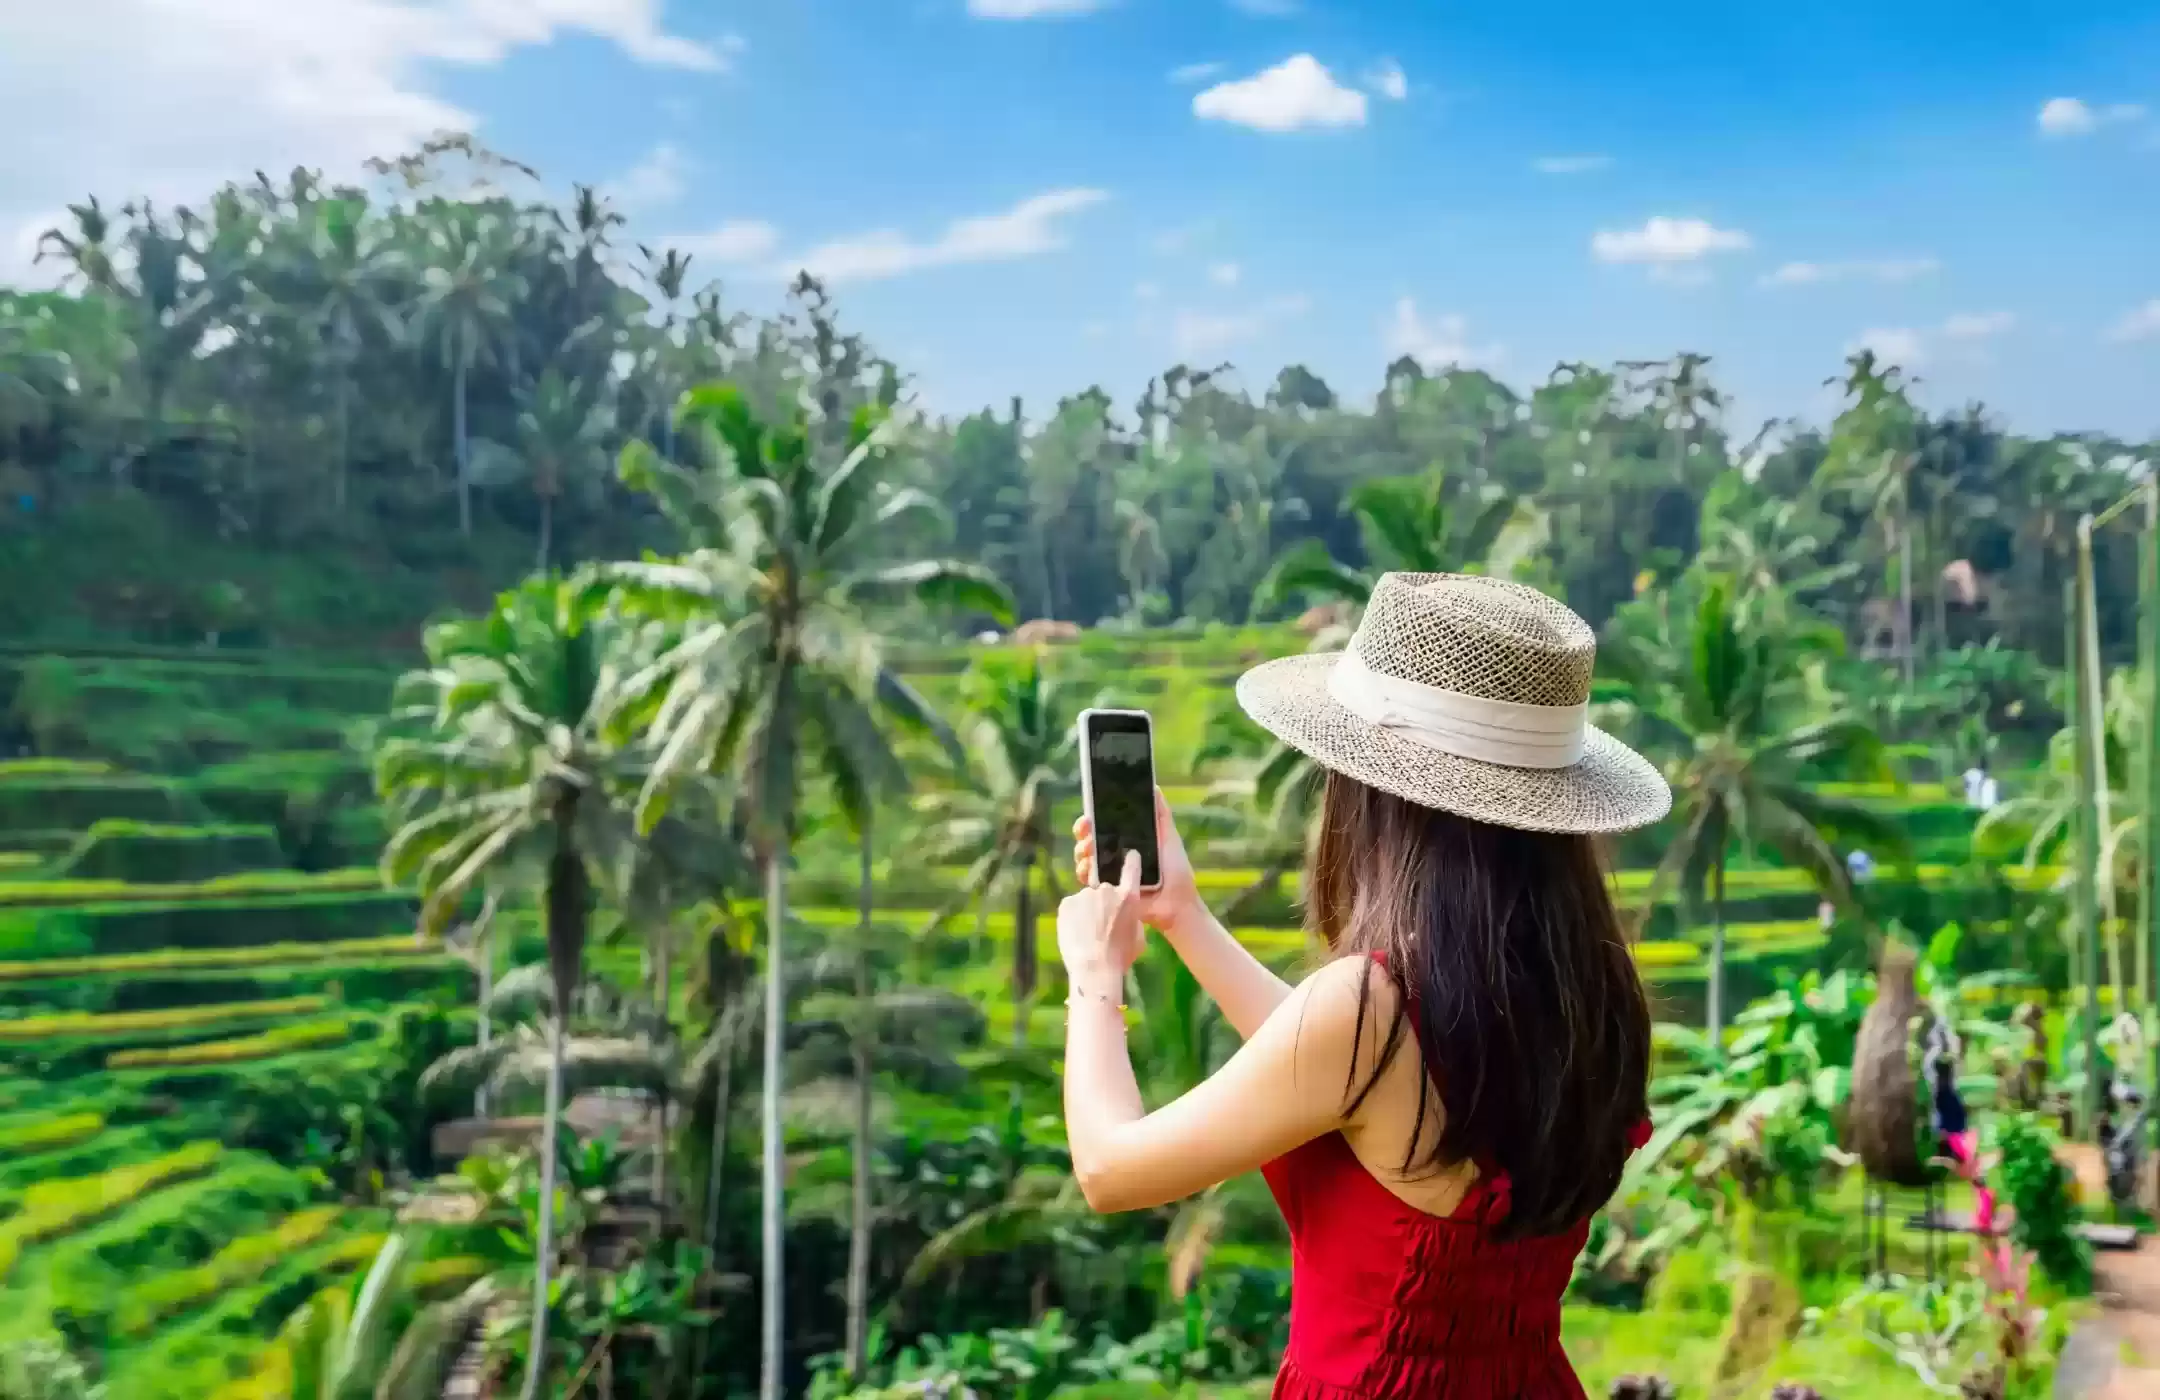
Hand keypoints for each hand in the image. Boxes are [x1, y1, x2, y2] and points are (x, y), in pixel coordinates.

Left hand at [1058, 849, 1146, 987]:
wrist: (1094, 968)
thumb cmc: (1121, 957)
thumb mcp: (1138, 937)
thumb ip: (1133, 918)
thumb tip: (1126, 914)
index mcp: (1129, 897)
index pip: (1132, 869)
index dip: (1131, 861)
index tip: (1130, 854)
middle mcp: (1107, 889)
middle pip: (1104, 891)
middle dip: (1103, 904)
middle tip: (1101, 927)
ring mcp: (1084, 894)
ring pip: (1086, 901)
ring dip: (1087, 912)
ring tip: (1087, 935)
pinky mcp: (1066, 903)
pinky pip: (1071, 907)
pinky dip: (1072, 918)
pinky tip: (1076, 934)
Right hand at [1072, 788, 1202, 936]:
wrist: (1177, 903)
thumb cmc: (1176, 870)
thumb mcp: (1170, 838)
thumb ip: (1161, 814)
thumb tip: (1154, 787)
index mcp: (1127, 840)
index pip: (1103, 825)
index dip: (1092, 818)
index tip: (1088, 815)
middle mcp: (1115, 855)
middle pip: (1089, 839)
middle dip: (1082, 833)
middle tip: (1085, 830)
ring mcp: (1109, 873)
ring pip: (1085, 858)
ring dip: (1082, 851)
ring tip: (1088, 851)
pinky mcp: (1107, 891)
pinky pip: (1088, 880)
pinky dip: (1084, 873)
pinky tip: (1089, 870)